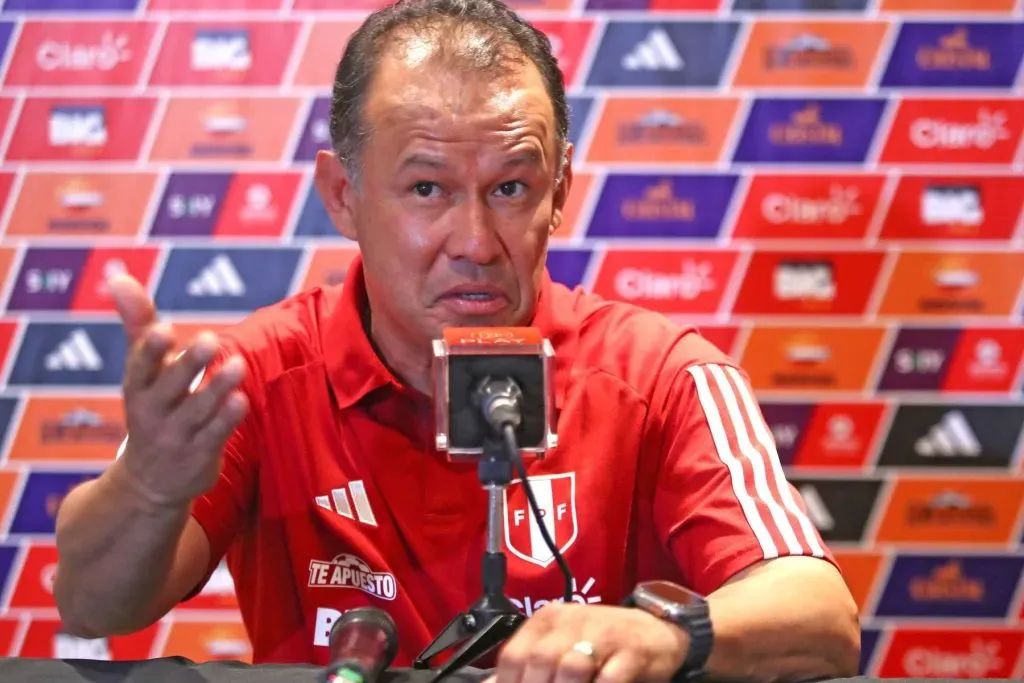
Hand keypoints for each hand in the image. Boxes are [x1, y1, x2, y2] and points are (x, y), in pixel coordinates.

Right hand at [108, 273, 248, 507]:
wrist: (149, 483)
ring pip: (198, 411)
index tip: (163, 329)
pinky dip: (227, 419)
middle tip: (211, 338)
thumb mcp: (141, 369)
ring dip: (218, 388)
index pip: (139, 367)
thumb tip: (118, 276)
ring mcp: (176, 437)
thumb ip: (137, 322)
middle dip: (189, 364)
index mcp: (137, 389)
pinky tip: (242, 399)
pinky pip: (215, 435)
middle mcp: (153, 413)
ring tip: (238, 363)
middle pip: (171, 387)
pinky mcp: (200, 454)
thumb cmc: (151, 407)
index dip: (150, 350)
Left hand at [493, 603, 689, 682]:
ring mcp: (603, 634)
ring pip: (571, 667)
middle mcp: (572, 621)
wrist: (655, 630)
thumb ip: (529, 662)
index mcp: (548, 619)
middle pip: (540, 661)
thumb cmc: (602, 642)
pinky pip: (609, 679)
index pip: (514, 655)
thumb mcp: (561, 643)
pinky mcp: (631, 652)